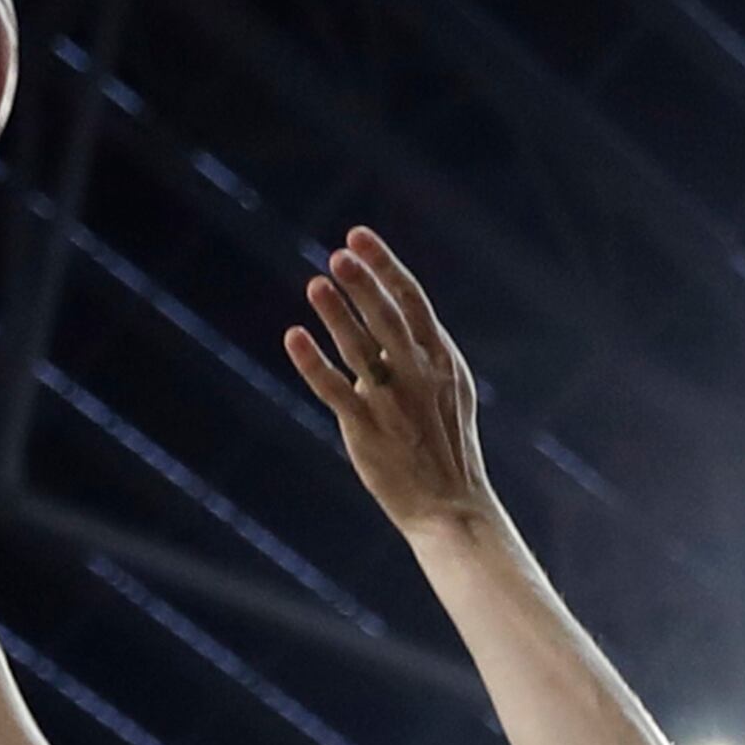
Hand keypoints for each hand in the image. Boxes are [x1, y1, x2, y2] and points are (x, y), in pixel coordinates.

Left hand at [283, 232, 493, 538]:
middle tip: (338, 255)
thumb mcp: (446, 391)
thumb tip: (380, 318)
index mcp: (440, 360)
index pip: (412, 300)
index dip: (384, 265)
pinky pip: (335, 390)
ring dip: (337, 315)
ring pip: (360, 349)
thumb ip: (418, 351)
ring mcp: (393, 403)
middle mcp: (418, 375)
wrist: (451, 508)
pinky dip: (313, 363)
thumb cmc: (446, 447)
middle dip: (364, 283)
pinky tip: (294, 336)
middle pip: (388, 318)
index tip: (357, 236)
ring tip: (315, 285)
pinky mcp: (368, 431)